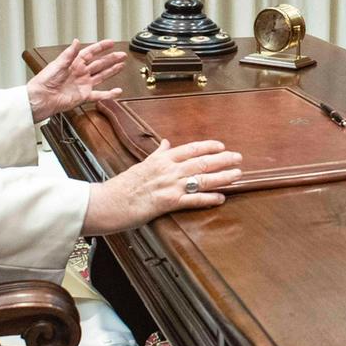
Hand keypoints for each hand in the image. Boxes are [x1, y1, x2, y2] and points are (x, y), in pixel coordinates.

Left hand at [28, 38, 125, 121]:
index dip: (101, 47)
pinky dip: (109, 94)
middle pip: (99, 63)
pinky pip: (99, 95)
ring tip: (122, 65)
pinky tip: (117, 91)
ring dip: (112, 71)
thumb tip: (76, 41)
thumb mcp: (58, 64)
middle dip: (111, 58)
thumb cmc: (44, 81)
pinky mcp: (84, 96)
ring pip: (101, 76)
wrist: (41, 99)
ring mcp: (83, 84)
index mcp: (73, 63)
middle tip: (122, 54)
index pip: (91, 52)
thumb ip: (69, 54)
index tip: (111, 43)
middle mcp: (80, 72)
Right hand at [83, 139, 243, 233]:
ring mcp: (168, 186)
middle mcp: (167, 170)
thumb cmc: (123, 186)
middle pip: (201, 162)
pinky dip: (208, 198)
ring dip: (222, 176)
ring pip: (201, 179)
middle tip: (238, 157)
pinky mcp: (167, 203)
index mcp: (161, 159)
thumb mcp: (141, 164)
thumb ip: (157, 153)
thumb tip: (166, 142)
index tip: (222, 145)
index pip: (190, 148)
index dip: (208, 146)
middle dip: (223, 159)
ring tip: (237, 175)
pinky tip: (221, 198)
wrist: (107, 203)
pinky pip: (193, 200)